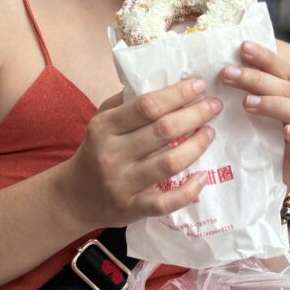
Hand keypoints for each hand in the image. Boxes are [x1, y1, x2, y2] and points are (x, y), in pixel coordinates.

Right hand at [64, 78, 221, 229]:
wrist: (75, 197)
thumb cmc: (96, 151)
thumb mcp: (102, 121)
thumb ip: (127, 102)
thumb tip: (165, 81)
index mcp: (105, 127)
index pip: (147, 105)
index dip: (177, 94)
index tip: (200, 85)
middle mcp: (112, 154)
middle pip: (163, 131)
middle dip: (195, 115)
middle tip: (214, 106)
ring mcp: (122, 183)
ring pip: (169, 163)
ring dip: (197, 146)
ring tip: (210, 133)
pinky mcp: (132, 208)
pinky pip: (166, 202)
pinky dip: (189, 190)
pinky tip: (203, 177)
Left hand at [221, 42, 289, 189]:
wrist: (262, 184)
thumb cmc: (251, 146)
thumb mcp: (242, 119)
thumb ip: (236, 96)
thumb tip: (211, 70)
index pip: (281, 70)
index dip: (264, 57)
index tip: (242, 47)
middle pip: (289, 88)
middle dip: (258, 79)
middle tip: (228, 74)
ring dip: (277, 105)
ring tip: (248, 104)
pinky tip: (287, 132)